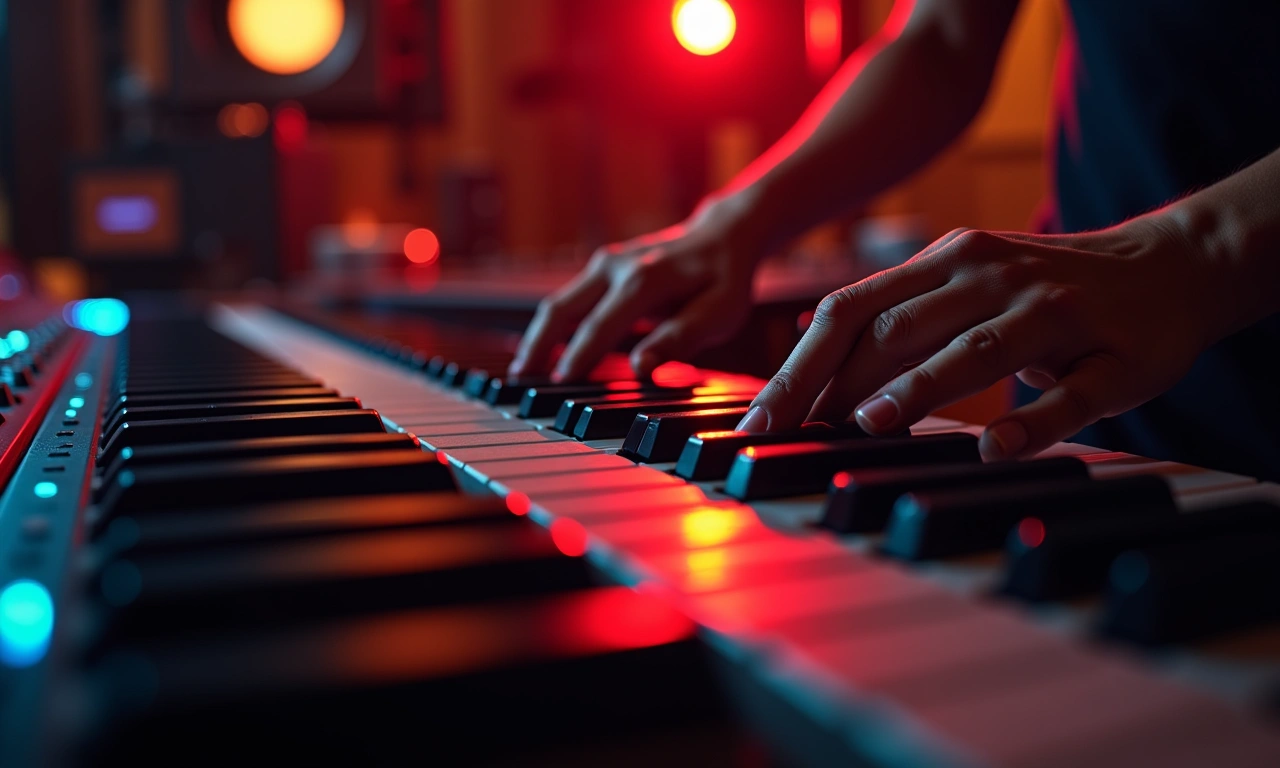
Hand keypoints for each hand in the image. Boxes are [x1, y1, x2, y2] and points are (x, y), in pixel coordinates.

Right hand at [509, 192, 764, 380]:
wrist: (724, 233)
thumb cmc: (725, 279)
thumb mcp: (719, 312)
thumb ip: (679, 339)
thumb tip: (641, 368)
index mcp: (643, 280)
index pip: (599, 326)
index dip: (577, 358)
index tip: (557, 385)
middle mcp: (616, 266)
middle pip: (560, 309)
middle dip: (537, 346)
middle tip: (519, 381)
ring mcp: (605, 263)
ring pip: (559, 302)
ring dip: (539, 336)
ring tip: (523, 370)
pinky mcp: (603, 267)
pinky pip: (571, 299)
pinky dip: (554, 325)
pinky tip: (545, 349)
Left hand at [741, 215, 1227, 459]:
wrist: (1173, 264)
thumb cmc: (1044, 287)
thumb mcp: (962, 280)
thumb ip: (894, 311)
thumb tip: (807, 352)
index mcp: (945, 262)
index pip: (852, 309)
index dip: (799, 364)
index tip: (759, 417)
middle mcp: (990, 277)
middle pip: (896, 329)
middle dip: (832, 385)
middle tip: (790, 435)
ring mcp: (1053, 313)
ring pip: (975, 348)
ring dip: (919, 386)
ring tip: (871, 422)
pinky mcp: (1113, 356)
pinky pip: (1067, 393)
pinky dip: (1028, 421)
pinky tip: (993, 446)